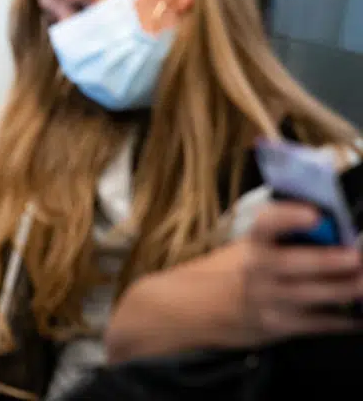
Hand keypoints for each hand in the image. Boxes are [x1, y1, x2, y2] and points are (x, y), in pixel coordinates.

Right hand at [227, 200, 362, 344]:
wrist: (194, 310)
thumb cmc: (227, 273)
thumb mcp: (244, 250)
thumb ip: (280, 242)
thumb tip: (330, 232)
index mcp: (251, 244)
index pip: (266, 224)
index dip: (288, 217)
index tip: (313, 214)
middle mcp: (258, 270)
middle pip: (298, 263)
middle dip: (331, 261)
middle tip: (356, 257)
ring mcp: (269, 300)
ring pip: (314, 294)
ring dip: (346, 289)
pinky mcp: (279, 326)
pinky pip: (319, 323)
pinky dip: (345, 320)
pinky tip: (359, 317)